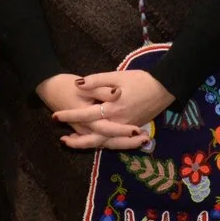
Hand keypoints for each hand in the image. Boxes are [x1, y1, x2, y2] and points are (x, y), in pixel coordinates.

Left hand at [52, 68, 173, 152]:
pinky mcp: (131, 130)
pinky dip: (101, 143)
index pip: (86, 114)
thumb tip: (78, 84)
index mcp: (113, 108)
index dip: (70, 115)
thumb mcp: (117, 76)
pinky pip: (113, 141)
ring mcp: (126, 129)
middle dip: (77, 140)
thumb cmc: (140, 79)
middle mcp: (119, 122)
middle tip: (62, 140)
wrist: (164, 88)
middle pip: (94, 137)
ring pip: (104, 142)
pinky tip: (92, 140)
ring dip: (87, 144)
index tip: (55, 115)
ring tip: (72, 143)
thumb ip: (97, 81)